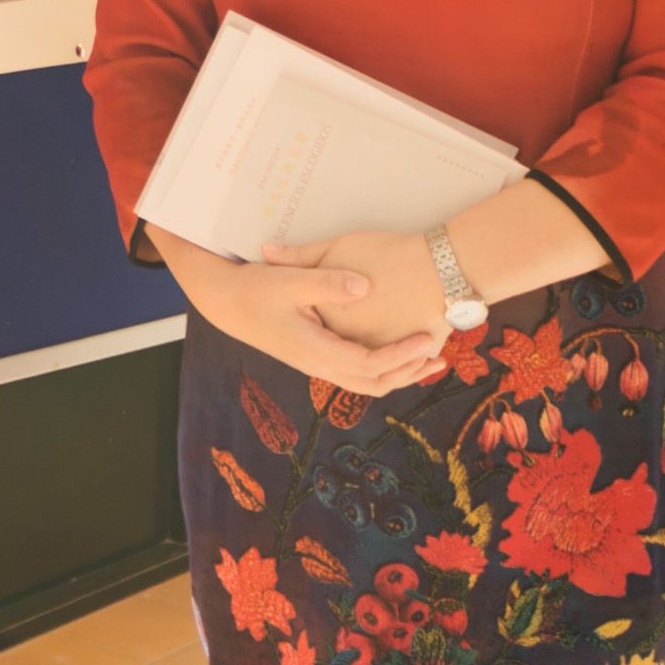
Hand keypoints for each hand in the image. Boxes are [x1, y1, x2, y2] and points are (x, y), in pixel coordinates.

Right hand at [150, 226, 441, 397]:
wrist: (226, 302)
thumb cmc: (255, 289)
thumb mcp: (289, 280)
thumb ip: (328, 282)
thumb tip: (365, 286)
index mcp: (314, 349)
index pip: (367, 364)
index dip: (401, 356)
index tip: (427, 339)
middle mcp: (317, 363)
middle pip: (372, 383)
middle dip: (407, 373)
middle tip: (439, 355)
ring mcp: (316, 362)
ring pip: (364, 381)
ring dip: (397, 372)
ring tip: (428, 358)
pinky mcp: (316, 353)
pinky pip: (355, 369)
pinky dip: (381, 365)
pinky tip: (395, 348)